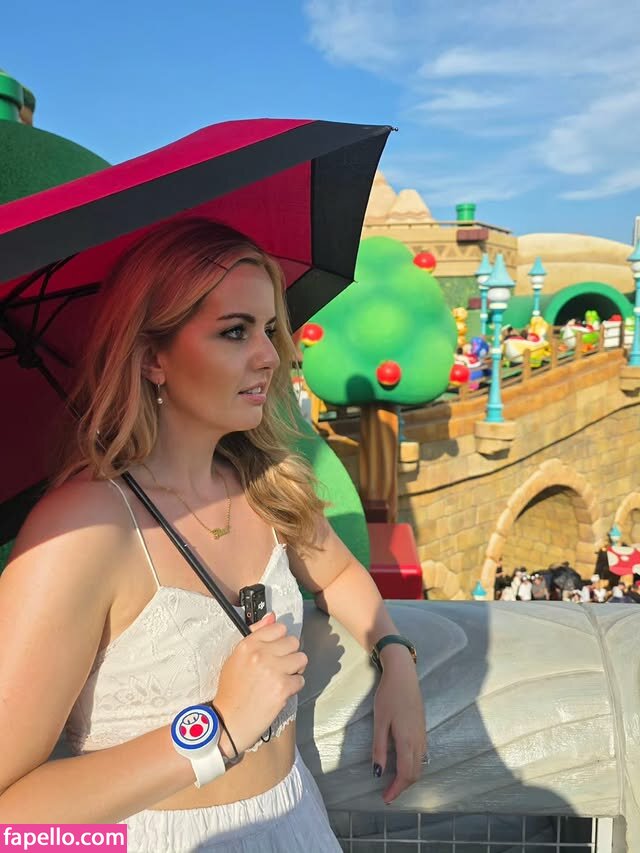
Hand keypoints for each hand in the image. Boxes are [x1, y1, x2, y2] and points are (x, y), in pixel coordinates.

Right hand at [213, 612, 306, 753]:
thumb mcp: (236, 658)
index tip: (276, 649)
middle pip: (293, 642)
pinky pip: (301, 680)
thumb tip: (272, 616)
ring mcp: (273, 671)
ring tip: (282, 678)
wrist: (228, 721)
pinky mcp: (283, 688)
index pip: (278, 628)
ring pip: (301, 659)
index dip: (280, 639)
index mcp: (248, 644)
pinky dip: (294, 686)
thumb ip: (256, 635)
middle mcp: (261, 654)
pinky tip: (281, 692)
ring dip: (295, 669)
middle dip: (290, 654)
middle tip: (281, 666)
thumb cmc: (231, 690)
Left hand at [372, 653, 425, 804]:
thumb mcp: (380, 722)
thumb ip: (379, 748)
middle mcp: (419, 741)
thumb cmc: (389, 696)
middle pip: (415, 773)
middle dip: (402, 787)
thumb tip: (378, 772)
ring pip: (420, 766)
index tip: (385, 798)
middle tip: (387, 794)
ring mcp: (423, 735)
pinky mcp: (422, 730)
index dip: (396, 789)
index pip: (406, 774)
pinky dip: (412, 767)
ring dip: (408, 778)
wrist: (404, 675)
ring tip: (393, 782)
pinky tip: (401, 764)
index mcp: (408, 741)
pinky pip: (421, 756)